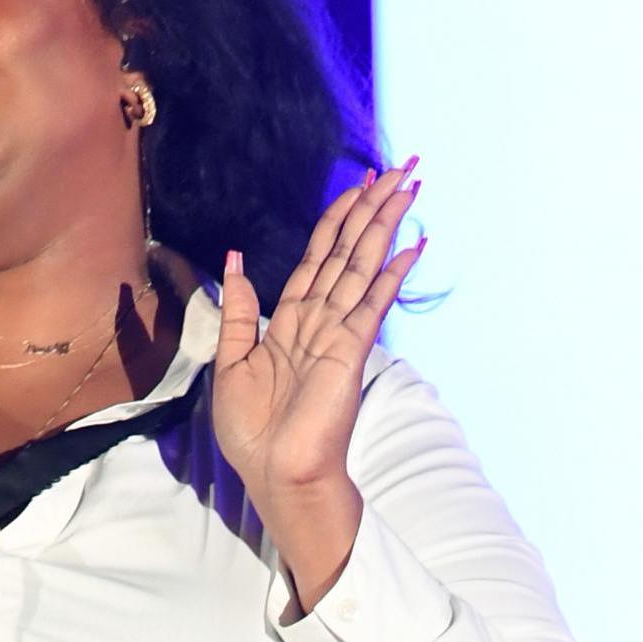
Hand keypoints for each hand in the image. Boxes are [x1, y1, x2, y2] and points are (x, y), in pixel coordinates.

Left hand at [211, 158, 425, 499]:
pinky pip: (372, 303)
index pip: (320, 256)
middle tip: (402, 166)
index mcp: (290, 320)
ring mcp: (338, 334)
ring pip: (362, 266)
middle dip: (373, 207)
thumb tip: (237, 260)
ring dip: (385, 224)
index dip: (338, 217)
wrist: (275, 475)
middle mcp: (319, 320)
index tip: (360, 183)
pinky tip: (411, 244)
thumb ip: (239, 311)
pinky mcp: (350, 352)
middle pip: (348, 250)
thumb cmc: (254, 432)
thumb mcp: (231, 362)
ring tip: (409, 186)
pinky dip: (391, 273)